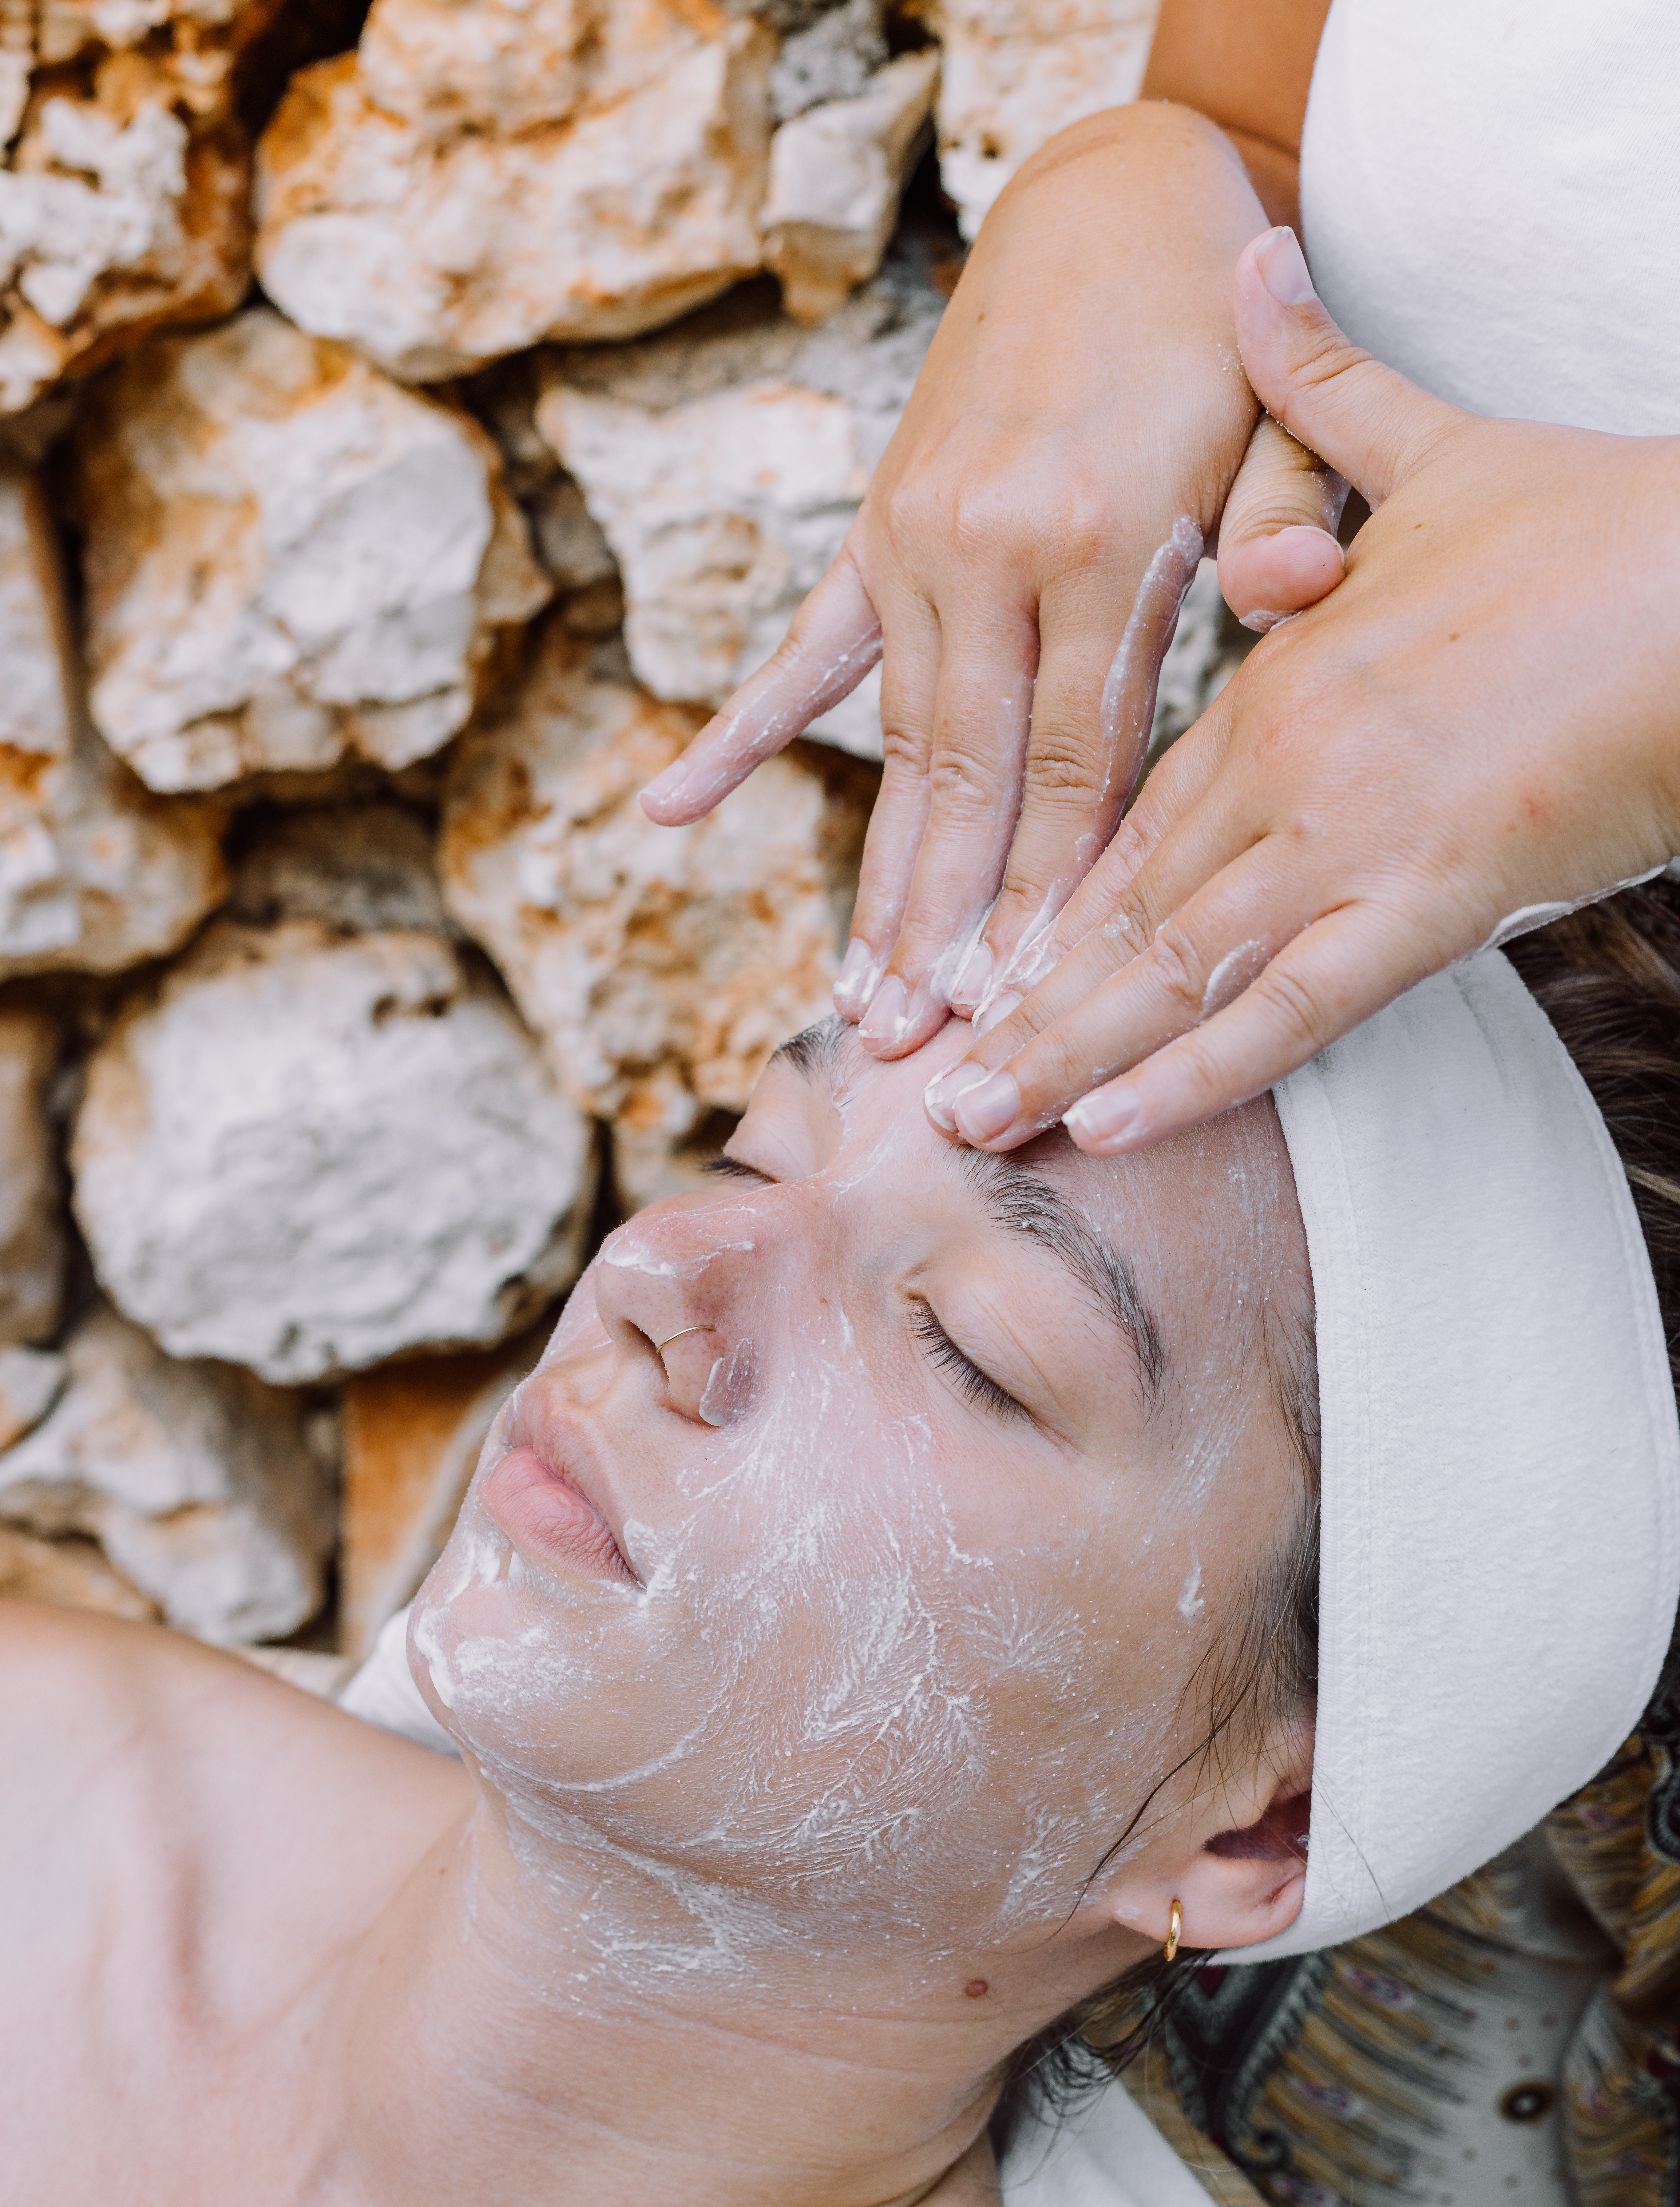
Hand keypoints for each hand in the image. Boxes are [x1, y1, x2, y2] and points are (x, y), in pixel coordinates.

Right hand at [638, 108, 1344, 1057]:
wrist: (1111, 203)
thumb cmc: (1210, 342)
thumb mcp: (1277, 422)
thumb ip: (1284, 518)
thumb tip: (1290, 598)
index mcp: (1104, 542)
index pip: (1078, 769)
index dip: (1052, 899)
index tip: (1031, 1006)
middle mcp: (992, 552)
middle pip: (972, 784)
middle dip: (948, 930)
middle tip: (923, 1049)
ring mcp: (917, 542)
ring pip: (897, 748)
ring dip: (879, 879)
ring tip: (860, 996)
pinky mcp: (876, 530)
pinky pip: (801, 655)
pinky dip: (738, 736)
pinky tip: (671, 810)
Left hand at [926, 224, 1679, 1157]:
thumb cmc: (1590, 524)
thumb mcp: (1432, 448)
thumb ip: (1321, 387)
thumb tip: (1252, 264)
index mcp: (1278, 678)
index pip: (1127, 804)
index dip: (1044, 887)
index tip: (973, 948)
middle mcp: (1286, 772)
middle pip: (1119, 906)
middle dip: (1019, 996)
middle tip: (925, 1073)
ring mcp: (1347, 847)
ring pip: (1172, 972)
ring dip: (1068, 1053)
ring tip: (975, 1115)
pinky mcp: (1423, 910)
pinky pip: (1284, 1015)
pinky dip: (1194, 1073)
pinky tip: (1110, 1122)